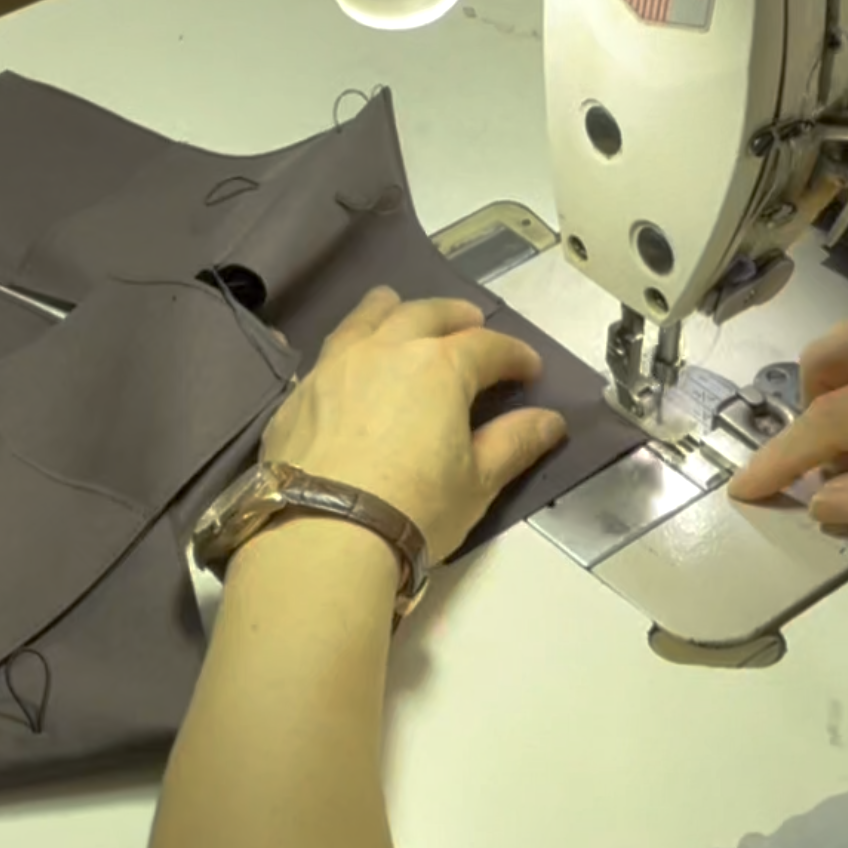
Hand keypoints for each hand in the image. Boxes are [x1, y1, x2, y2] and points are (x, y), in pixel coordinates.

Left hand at [262, 288, 567, 560]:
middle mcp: (385, 350)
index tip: (530, 369)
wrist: (324, 537)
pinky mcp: (297, 395)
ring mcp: (334, 367)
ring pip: (366, 318)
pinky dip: (349, 346)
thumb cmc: (416, 509)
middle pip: (425, 314)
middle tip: (471, 323)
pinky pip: (327, 353)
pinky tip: (348, 360)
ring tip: (400, 310)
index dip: (514, 354)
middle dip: (455, 316)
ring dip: (392, 310)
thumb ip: (514, 443)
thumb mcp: (478, 482)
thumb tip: (550, 420)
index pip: (487, 347)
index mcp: (438, 366)